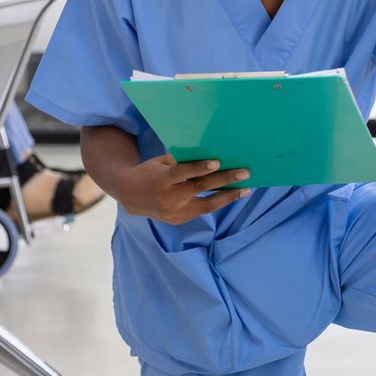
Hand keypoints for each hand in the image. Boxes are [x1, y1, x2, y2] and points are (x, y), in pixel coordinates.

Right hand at [118, 155, 249, 224]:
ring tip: (245, 190)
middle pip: (199, 188)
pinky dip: (217, 203)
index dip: (199, 168)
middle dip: (224, 180)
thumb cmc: (151, 172)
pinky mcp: (178, 220)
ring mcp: (173, 212)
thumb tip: (210, 156)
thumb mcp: (161, 162)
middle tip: (245, 173)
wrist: (130, 195)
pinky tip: (231, 195)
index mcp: (161, 179)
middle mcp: (167, 197)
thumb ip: (182, 161)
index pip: (182, 173)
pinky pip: (201, 211)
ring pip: (205, 205)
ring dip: (228, 197)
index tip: (217, 163)